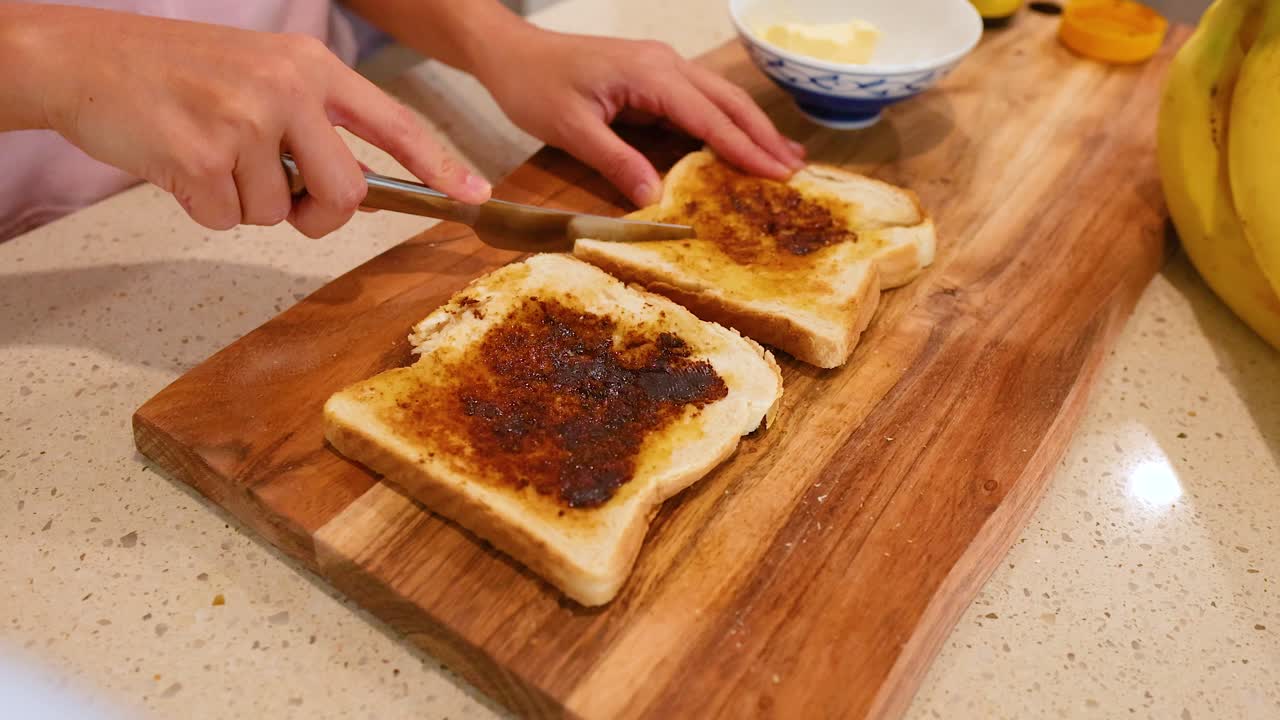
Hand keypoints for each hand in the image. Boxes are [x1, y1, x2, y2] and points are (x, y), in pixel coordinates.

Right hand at [19, 5, 489, 236]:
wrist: (85, 59)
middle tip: (280, 193)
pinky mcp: (203, 159)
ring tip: (208, 153)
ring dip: (245, 203)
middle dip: (319, 213)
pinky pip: (227, 219)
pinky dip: (203, 207)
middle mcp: (288, 91)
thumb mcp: (262, 73)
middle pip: (347, 194)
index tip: (474, 195)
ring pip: (280, 213)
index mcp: (312, 68)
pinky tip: (179, 162)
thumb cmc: (177, 73)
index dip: (440, 165)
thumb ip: (315, 122)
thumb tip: (358, 187)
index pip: (396, 123)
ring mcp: (246, 123)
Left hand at [472, 28, 804, 206]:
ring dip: (751, 127)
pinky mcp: (652, 76)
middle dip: (763, 136)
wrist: (509, 52)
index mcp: (649, 74)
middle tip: (797, 171)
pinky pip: (699, 100)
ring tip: (785, 158)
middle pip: (727, 101)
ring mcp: (660, 66)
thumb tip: (657, 198)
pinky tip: (741, 142)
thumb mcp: (571, 129)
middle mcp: (663, 63)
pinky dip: (725, 122)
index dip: (744, 148)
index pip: (708, 116)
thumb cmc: (533, 86)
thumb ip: (616, 161)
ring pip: (718, 97)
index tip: (777, 174)